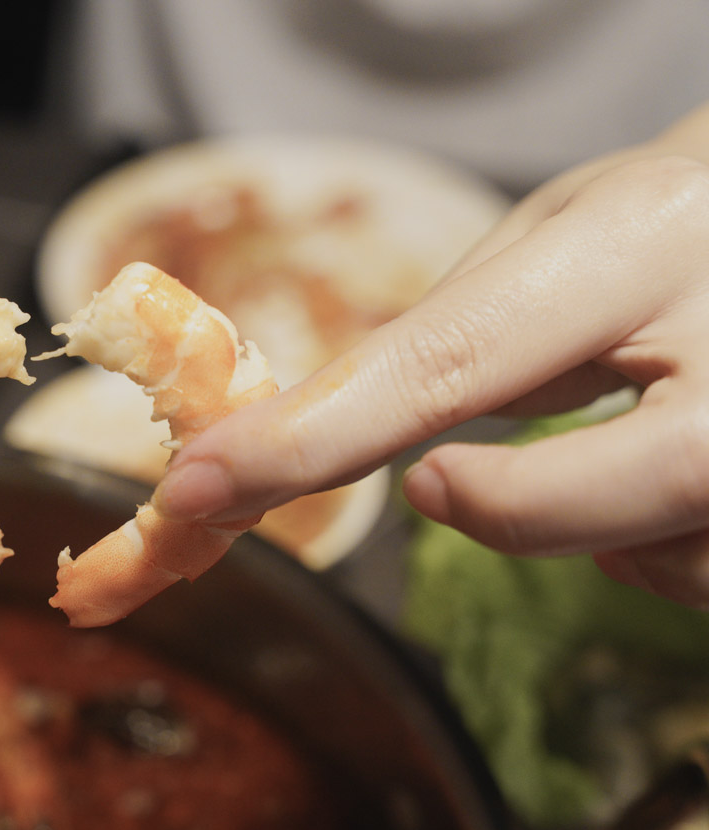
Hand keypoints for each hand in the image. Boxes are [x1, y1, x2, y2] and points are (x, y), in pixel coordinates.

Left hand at [155, 107, 708, 606]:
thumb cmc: (677, 219)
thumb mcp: (566, 230)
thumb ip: (461, 326)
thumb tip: (344, 424)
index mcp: (641, 242)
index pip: (444, 361)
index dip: (309, 440)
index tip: (203, 487)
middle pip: (567, 504)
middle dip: (498, 509)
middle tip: (445, 481)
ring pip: (655, 559)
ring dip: (589, 524)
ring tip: (620, 429)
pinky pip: (702, 576)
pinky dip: (656, 544)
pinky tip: (665, 478)